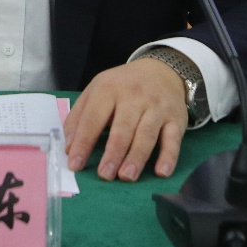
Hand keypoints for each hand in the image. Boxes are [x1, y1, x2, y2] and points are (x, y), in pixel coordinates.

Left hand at [63, 57, 188, 181]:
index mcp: (108, 88)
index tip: (75, 165)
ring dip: (136, 157)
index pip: (93, 118)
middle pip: (122, 128)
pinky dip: (169, 156)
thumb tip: (69, 148)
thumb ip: (79, 116)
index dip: (83, 142)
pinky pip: (174, 139)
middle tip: (104, 175)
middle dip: (113, 153)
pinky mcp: (176, 118)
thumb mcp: (97, 91)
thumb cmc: (123, 87)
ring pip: (146, 134)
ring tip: (126, 176)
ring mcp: (157, 107)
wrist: (162, 70)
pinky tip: (161, 172)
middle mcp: (134, 96)